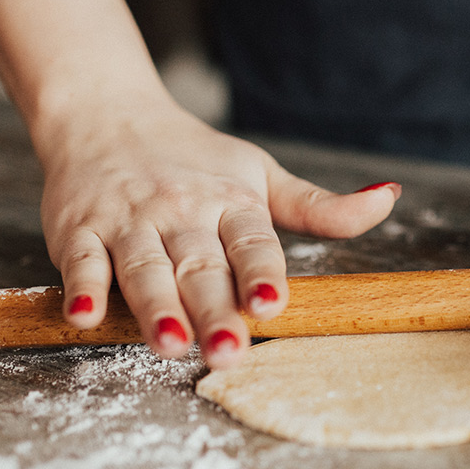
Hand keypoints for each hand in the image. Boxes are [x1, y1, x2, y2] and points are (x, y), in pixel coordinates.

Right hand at [0, 0, 397, 368]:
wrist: (105, 115)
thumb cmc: (193, 158)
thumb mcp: (261, 176)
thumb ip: (321, 208)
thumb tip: (390, 198)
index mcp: (231, 201)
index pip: (251, 241)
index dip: (261, 272)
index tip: (271, 303)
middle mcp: (181, 210)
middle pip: (199, 265)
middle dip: (213, 309)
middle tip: (228, 353)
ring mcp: (129, 220)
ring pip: (144, 267)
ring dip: (156, 307)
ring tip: (170, 345)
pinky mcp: (79, 228)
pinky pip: (81, 261)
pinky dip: (82, 290)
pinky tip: (86, 318)